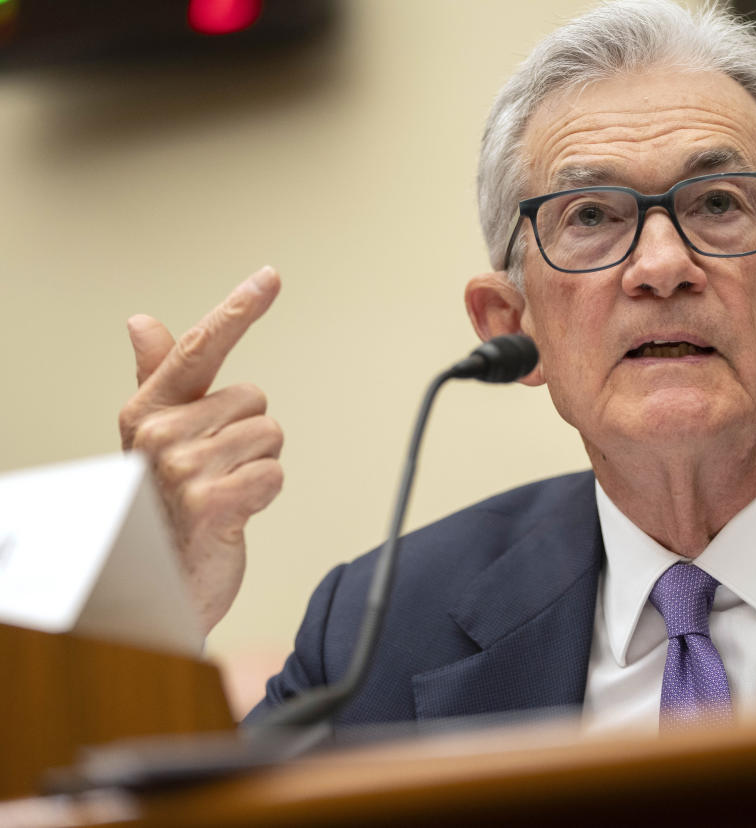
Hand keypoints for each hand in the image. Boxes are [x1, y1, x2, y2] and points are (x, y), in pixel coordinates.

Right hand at [118, 267, 283, 634]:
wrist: (157, 582)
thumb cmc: (162, 505)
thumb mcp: (156, 438)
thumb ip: (157, 377)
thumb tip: (142, 322)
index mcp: (148, 410)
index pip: (199, 347)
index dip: (238, 309)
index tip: (270, 276)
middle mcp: (160, 434)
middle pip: (255, 400)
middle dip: (249, 435)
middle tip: (217, 471)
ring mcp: (183, 469)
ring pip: (270, 436)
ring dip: (258, 466)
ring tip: (223, 491)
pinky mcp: (212, 502)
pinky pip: (274, 473)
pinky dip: (265, 494)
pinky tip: (234, 512)